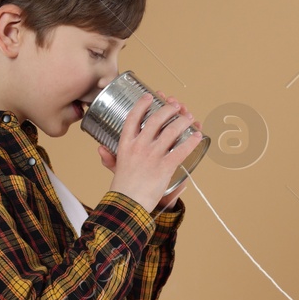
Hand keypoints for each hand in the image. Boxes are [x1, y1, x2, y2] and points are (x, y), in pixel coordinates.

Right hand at [100, 90, 203, 210]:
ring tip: (190, 117)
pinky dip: (191, 141)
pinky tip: (198, 136)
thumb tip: (100, 149)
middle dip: (168, 109)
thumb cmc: (123, 188)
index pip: (133, 118)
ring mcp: (153, 155)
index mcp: (126, 144)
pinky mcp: (165, 166)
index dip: (142, 104)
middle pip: (156, 120)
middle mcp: (139, 146)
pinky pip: (181, 150)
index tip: (150, 96)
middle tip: (176, 105)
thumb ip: (109, 157)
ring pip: (171, 131)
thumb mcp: (114, 168)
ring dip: (183, 121)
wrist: (128, 204)